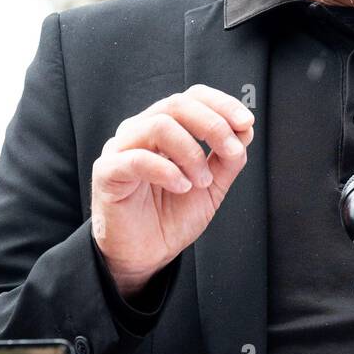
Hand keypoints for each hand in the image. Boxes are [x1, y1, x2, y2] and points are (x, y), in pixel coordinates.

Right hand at [91, 85, 254, 297]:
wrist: (146, 256)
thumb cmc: (172, 217)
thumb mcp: (212, 186)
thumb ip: (228, 158)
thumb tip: (245, 129)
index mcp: (166, 128)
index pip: (192, 97)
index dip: (221, 105)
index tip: (246, 123)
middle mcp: (141, 131)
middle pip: (177, 104)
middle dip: (213, 125)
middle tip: (231, 152)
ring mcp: (121, 149)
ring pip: (158, 125)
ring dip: (191, 152)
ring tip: (202, 181)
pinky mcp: (107, 172)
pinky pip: (136, 159)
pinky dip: (166, 170)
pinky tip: (182, 186)